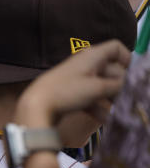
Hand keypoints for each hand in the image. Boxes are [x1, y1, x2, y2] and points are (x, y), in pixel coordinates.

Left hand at [15, 39, 130, 127]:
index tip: (132, 75)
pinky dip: (97, 107)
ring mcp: (77, 80)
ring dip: (110, 98)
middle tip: (126, 98)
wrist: (36, 106)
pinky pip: (89, 98)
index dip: (127, 58)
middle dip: (120, 84)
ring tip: (119, 111)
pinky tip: (104, 120)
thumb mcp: (97, 88)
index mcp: (92, 56)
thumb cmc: (67, 92)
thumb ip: (116, 85)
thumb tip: (127, 85)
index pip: (115, 47)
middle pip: (111, 69)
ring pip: (100, 86)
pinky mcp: (70, 94)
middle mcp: (85, 64)